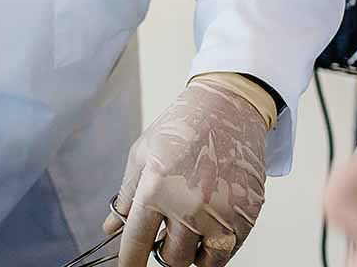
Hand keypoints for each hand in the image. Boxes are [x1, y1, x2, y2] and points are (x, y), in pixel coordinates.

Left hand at [103, 79, 266, 266]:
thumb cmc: (183, 125)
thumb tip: (110, 229)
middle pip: (171, 259)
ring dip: (192, 250)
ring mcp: (220, 213)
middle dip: (165, 249)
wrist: (229, 105)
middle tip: (168, 226)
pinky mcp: (246, 215)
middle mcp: (188, 205)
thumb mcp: (144, 152)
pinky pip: (227, 250)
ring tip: (191, 222)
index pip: (136, 244)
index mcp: (157, 188)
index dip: (129, 263)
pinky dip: (217, 242)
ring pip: (200, 262)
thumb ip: (126, 195)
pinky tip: (212, 217)